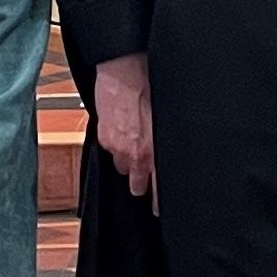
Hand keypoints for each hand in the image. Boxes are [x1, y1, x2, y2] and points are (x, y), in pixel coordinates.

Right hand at [95, 52, 154, 204]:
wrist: (125, 67)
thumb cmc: (151, 85)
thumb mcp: (168, 117)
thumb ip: (167, 140)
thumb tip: (172, 154)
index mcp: (154, 150)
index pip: (158, 188)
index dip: (159, 202)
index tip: (160, 209)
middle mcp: (135, 153)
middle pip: (137, 182)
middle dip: (141, 181)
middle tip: (145, 178)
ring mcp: (117, 146)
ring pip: (123, 165)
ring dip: (129, 159)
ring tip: (135, 144)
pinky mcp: (103, 136)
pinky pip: (111, 148)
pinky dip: (117, 144)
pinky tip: (124, 130)